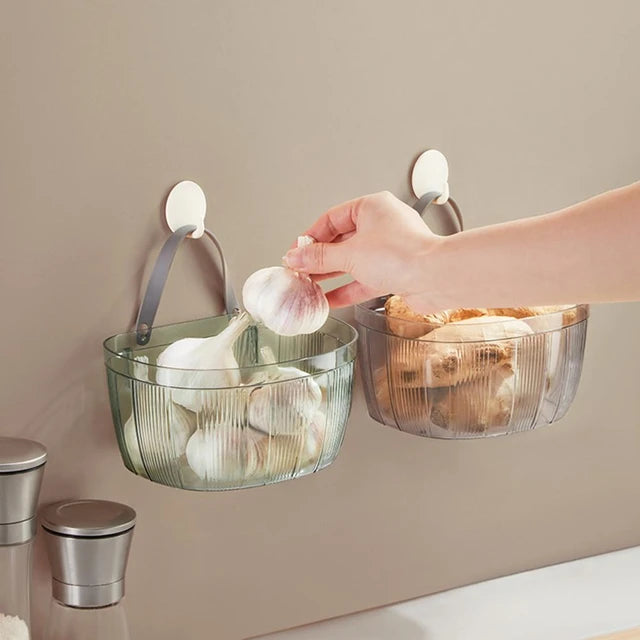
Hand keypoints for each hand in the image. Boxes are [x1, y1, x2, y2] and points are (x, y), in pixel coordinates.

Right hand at [284, 191, 442, 308]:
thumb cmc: (404, 254)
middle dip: (320, 258)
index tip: (297, 252)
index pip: (332, 218)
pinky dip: (346, 289)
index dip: (311, 236)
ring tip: (310, 285)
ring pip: (352, 262)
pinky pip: (363, 279)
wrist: (436, 277)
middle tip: (301, 270)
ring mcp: (389, 250)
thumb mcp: (350, 254)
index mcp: (372, 207)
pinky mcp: (394, 272)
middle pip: (341, 241)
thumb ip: (320, 257)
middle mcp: (382, 226)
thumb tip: (297, 257)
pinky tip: (330, 300)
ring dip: (331, 275)